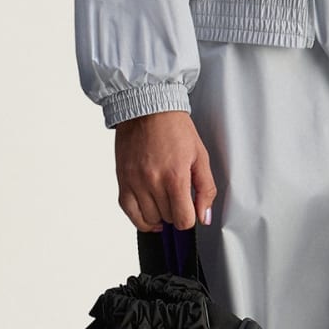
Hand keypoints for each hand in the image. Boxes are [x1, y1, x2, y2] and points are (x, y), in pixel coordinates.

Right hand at [113, 109, 217, 232]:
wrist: (148, 108)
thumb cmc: (174, 128)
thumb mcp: (200, 156)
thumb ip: (206, 189)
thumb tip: (204, 216)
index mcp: (175, 176)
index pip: (183, 219)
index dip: (190, 219)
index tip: (190, 211)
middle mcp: (152, 182)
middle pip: (167, 218)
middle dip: (176, 212)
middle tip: (179, 197)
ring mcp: (135, 182)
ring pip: (148, 218)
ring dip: (159, 214)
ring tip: (165, 201)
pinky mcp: (122, 180)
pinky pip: (128, 212)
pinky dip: (140, 218)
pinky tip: (149, 213)